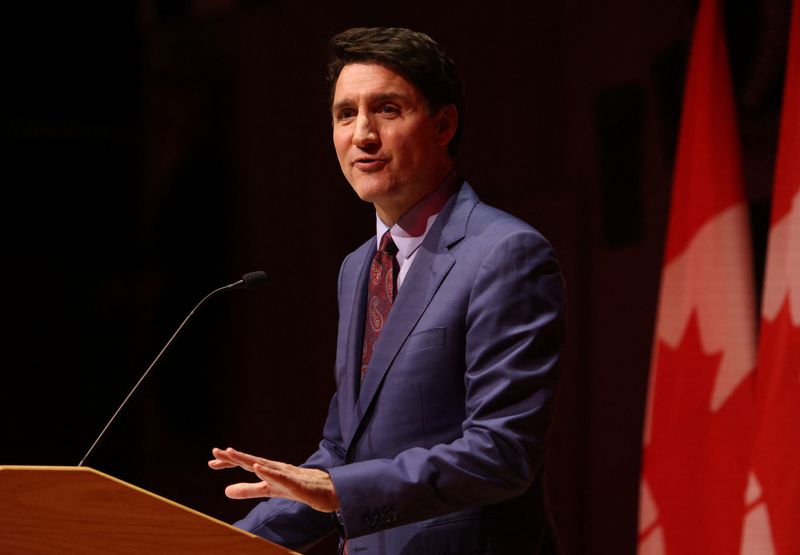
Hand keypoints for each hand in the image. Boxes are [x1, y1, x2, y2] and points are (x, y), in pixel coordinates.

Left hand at [209, 447, 339, 512]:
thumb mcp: (268, 490)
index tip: (211, 461)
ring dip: (247, 459)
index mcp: (266, 469)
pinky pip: (280, 476)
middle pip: (251, 460)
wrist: (323, 491)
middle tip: (215, 451)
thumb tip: (225, 491)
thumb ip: (248, 490)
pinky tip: (257, 467)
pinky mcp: (294, 481)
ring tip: (231, 453)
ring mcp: (284, 473)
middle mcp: (273, 467)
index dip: (228, 462)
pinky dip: (268, 471)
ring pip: (263, 464)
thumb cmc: (295, 487)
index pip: (244, 464)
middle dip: (233, 456)